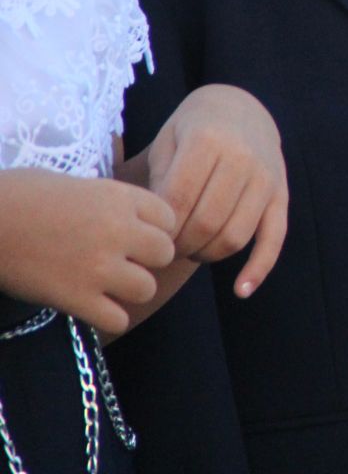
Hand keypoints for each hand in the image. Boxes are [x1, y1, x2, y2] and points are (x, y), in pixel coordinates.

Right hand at [0, 169, 175, 334]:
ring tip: (108, 286)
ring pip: (146, 289)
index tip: (136, 234)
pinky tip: (93, 308)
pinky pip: (117, 319)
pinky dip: (109, 318)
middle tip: (124, 262)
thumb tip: (131, 217)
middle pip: (164, 253)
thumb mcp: (78, 184)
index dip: (154, 228)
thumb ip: (111, 201)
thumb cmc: (21, 195)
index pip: (169, 217)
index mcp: (119, 197)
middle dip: (148, 259)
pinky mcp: (75, 297)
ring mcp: (98, 266)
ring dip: (130, 290)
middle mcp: (117, 230)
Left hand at [135, 85, 287, 298]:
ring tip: (190, 250)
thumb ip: (158, 184)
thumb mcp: (167, 143)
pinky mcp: (282, 194)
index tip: (146, 238)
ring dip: (207, 255)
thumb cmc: (191, 131)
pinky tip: (241, 291)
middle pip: (206, 224)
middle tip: (164, 249)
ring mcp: (267, 177)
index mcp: (208, 141)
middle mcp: (242, 158)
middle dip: (179, 246)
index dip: (158, 231)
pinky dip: (259, 268)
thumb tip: (150, 235)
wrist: (240, 107)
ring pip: (235, 236)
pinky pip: (274, 238)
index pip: (178, 203)